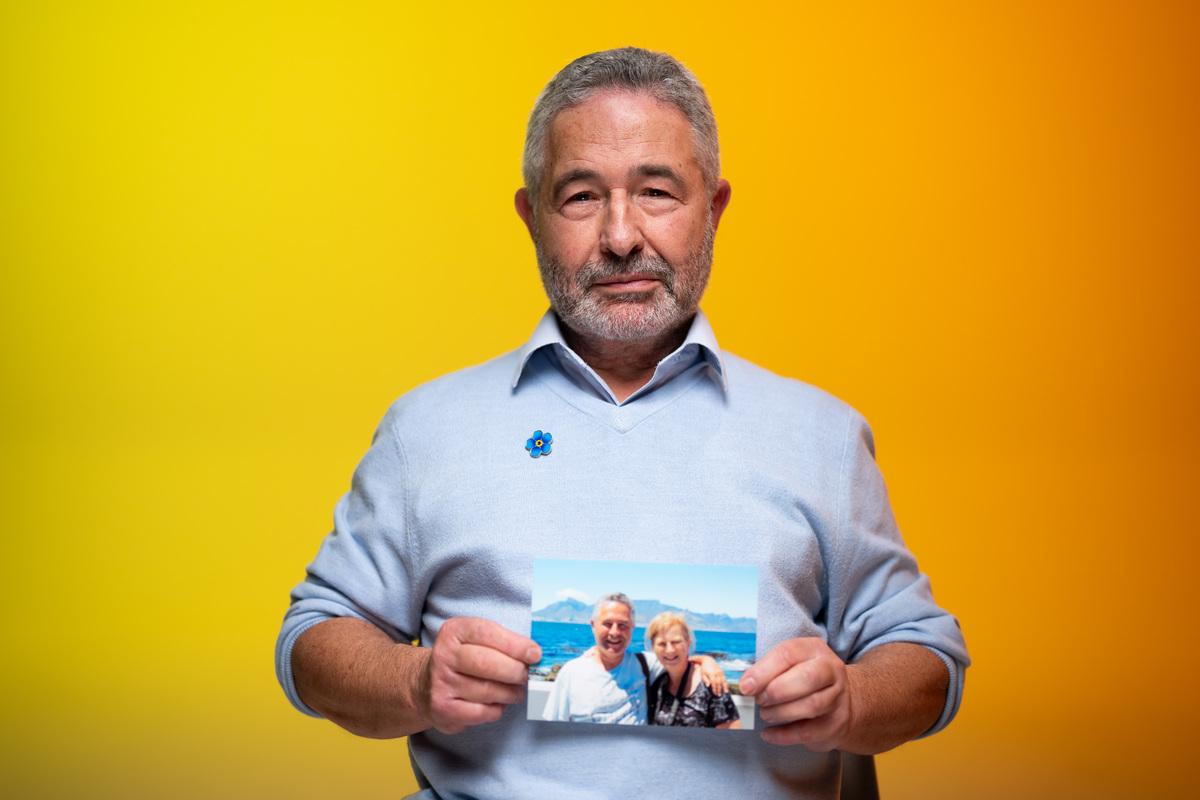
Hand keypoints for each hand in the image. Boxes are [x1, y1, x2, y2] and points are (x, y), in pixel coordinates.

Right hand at [422, 617, 541, 733]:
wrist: (425, 685)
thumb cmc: (462, 660)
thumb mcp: (475, 640)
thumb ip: (502, 642)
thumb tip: (535, 654)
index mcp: (453, 631)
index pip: (487, 633)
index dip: (515, 644)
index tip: (535, 653)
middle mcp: (444, 655)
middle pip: (487, 663)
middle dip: (515, 671)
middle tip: (528, 675)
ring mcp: (441, 683)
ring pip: (487, 690)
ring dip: (510, 693)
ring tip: (516, 690)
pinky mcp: (443, 709)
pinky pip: (481, 712)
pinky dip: (496, 709)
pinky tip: (498, 703)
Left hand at [695, 655, 727, 695]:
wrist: (708, 660)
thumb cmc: (704, 668)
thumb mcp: (702, 673)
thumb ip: (705, 679)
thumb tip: (708, 686)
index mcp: (711, 673)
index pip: (713, 683)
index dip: (714, 689)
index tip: (714, 693)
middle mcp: (716, 672)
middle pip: (718, 682)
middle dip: (719, 689)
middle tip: (718, 695)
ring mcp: (720, 672)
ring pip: (723, 680)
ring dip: (724, 687)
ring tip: (725, 692)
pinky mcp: (722, 671)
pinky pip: (725, 678)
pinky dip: (726, 683)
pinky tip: (726, 687)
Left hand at [738, 637, 852, 749]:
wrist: (841, 702)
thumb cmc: (804, 680)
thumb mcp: (790, 665)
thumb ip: (768, 671)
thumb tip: (744, 685)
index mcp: (814, 649)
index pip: (788, 654)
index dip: (764, 671)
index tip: (746, 686)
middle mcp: (831, 670)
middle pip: (807, 678)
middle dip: (776, 691)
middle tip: (759, 700)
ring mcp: (838, 697)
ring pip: (811, 705)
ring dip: (781, 713)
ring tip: (765, 715)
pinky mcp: (836, 723)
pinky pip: (809, 732)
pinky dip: (784, 735)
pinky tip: (769, 734)